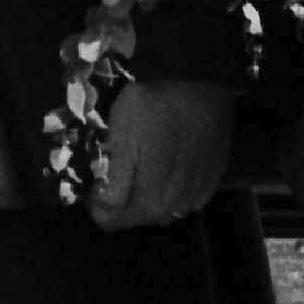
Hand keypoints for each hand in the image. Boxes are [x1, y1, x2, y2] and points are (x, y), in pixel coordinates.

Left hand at [90, 78, 235, 231]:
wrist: (204, 83)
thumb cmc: (156, 105)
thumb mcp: (121, 134)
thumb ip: (112, 176)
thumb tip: (101, 208)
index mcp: (150, 200)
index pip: (111, 220)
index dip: (96, 204)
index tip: (92, 185)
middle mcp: (175, 207)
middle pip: (135, 216)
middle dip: (118, 202)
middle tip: (110, 176)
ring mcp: (195, 196)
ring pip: (158, 209)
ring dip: (142, 197)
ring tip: (136, 169)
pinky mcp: (210, 183)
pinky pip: (181, 198)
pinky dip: (166, 189)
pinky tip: (162, 165)